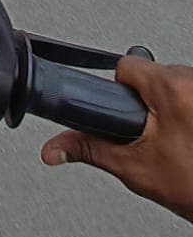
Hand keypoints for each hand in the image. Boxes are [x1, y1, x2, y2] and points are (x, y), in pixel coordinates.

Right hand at [41, 57, 192, 221]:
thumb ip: (91, 150)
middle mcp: (192, 81)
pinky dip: (188, 110)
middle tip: (155, 135)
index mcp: (169, 89)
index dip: (119, 91)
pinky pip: (192, 93)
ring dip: (171, 106)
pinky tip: (191, 135)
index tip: (125, 110)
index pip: (126, 66)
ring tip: (177, 139)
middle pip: (152, 75)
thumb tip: (57, 148)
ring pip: (176, 84)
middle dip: (147, 102)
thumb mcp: (136, 170)